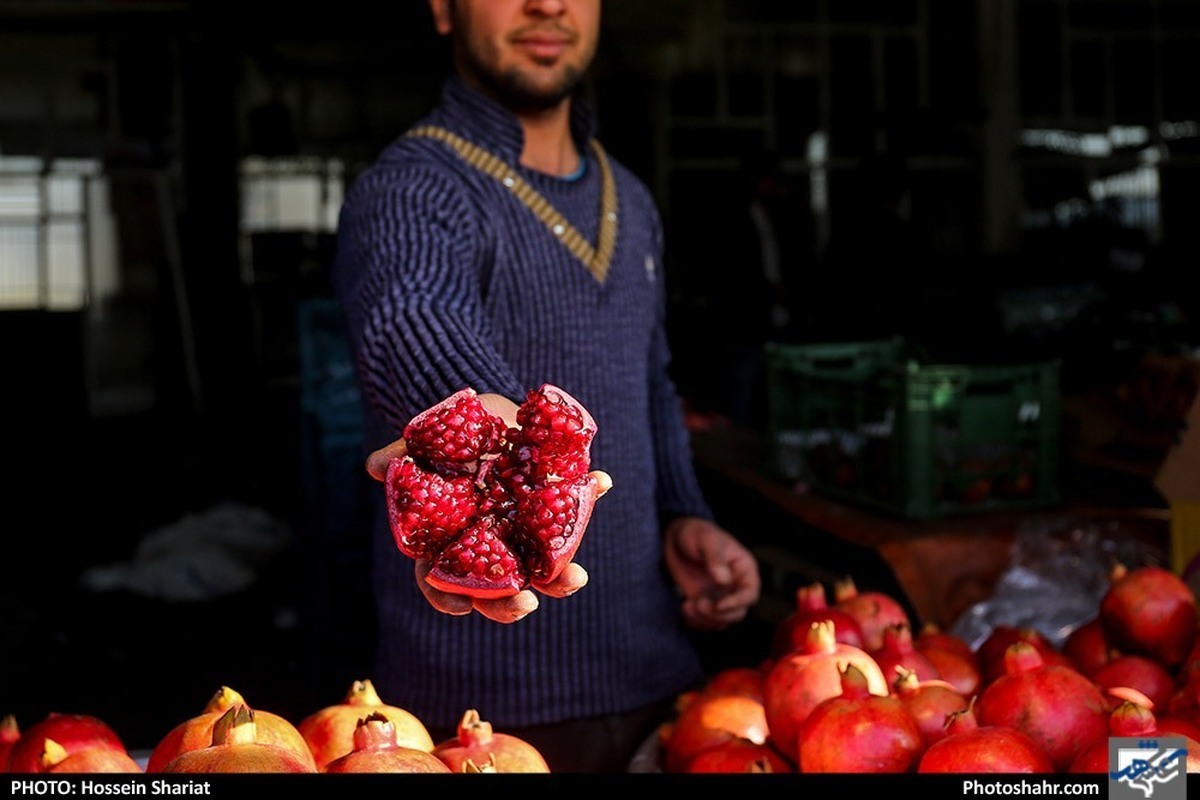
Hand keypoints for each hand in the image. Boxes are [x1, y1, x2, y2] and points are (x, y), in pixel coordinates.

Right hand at [365, 392, 589, 622]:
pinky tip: (599, 481)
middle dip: (510, 604)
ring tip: (575, 577)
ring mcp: (524, 531)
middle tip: (526, 602)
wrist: (484, 411)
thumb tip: (376, 467)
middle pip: (496, 590)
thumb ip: (403, 457)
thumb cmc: (446, 438)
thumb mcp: (424, 444)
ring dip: (560, 578)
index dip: (449, 599)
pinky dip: (588, 494)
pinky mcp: (554, 505)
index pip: (443, 582)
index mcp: (451, 541)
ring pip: (541, 569)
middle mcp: (489, 546)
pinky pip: (572, 507)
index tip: (462, 607)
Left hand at [663, 517, 760, 630]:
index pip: (750, 594)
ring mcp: (721, 596)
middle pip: (738, 613)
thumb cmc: (696, 533)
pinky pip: (707, 622)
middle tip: (698, 603)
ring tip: (687, 606)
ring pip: (722, 621)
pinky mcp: (705, 603)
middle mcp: (736, 586)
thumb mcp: (706, 539)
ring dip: (705, 620)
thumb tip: (724, 580)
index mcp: (744, 569)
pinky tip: (684, 608)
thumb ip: (715, 557)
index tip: (718, 605)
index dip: (737, 603)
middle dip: (718, 614)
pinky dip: (696, 621)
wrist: (676, 538)